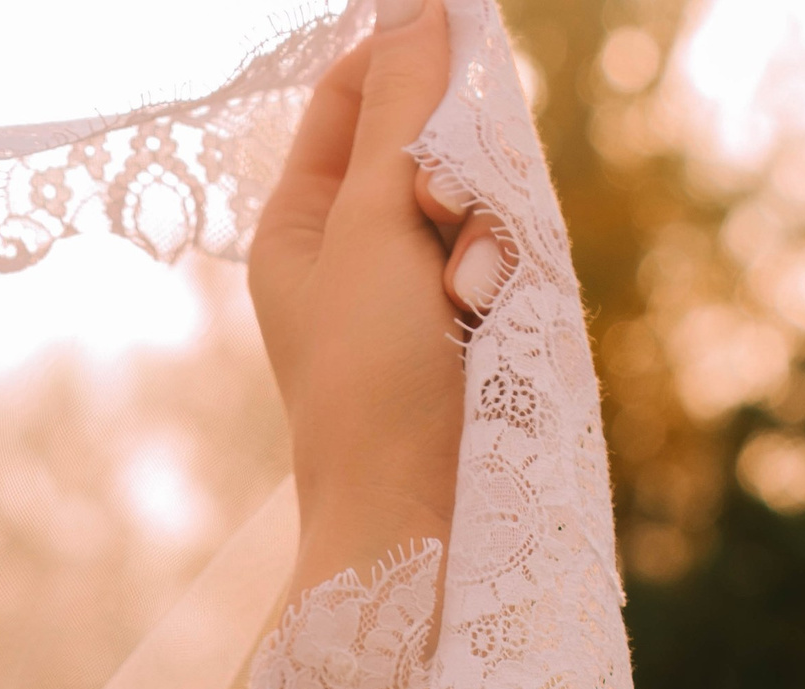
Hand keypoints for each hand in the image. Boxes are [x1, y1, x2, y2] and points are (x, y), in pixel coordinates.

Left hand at [249, 0, 510, 597]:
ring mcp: (417, 298)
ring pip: (479, 203)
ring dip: (485, 231)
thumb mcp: (371, 226)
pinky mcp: (472, 335)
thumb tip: (411, 3)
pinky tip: (493, 315)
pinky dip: (504, 278)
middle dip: (455, 165)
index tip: (458, 35)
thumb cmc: (367, 380)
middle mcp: (353, 256)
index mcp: (299, 228)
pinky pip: (506, 261)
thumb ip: (398, 110)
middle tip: (450, 203)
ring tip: (473, 288)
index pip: (350, 98)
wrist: (414, 520)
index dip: (402, 59)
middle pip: (426, 145)